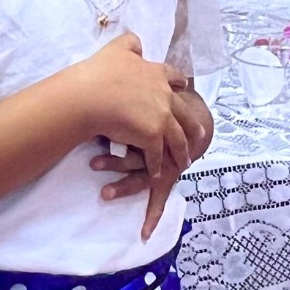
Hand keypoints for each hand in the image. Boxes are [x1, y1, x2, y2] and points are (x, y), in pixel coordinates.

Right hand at [70, 34, 180, 177]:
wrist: (91, 96)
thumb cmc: (100, 72)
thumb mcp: (117, 49)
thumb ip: (130, 43)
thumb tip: (138, 42)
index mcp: (156, 74)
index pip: (174, 78)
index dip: (179, 84)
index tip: (185, 88)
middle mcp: (164, 96)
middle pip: (184, 114)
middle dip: (192, 126)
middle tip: (199, 136)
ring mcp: (161, 117)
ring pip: (176, 138)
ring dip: (180, 151)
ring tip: (185, 161)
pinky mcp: (152, 136)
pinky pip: (157, 154)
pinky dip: (157, 166)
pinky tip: (158, 174)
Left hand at [91, 82, 213, 237]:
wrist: (196, 119)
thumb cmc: (166, 103)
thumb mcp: (155, 87)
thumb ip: (133, 73)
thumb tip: (115, 55)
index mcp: (152, 122)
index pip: (133, 126)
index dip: (113, 130)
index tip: (93, 134)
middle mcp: (160, 144)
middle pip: (138, 153)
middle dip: (115, 159)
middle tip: (93, 162)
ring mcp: (165, 164)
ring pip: (144, 178)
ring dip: (124, 187)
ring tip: (105, 194)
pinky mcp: (167, 178)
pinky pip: (159, 200)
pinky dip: (152, 216)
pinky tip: (144, 234)